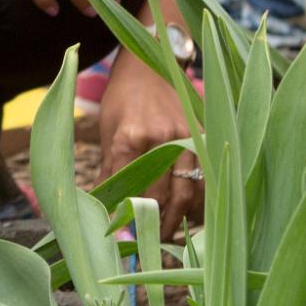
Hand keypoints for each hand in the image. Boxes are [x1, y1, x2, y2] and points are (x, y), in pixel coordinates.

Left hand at [98, 53, 198, 238]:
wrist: (150, 63)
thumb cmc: (123, 98)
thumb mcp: (107, 131)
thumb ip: (108, 170)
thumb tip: (101, 209)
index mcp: (130, 137)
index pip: (130, 190)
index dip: (128, 218)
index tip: (125, 238)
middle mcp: (160, 138)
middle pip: (162, 197)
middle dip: (155, 226)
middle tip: (148, 243)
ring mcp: (185, 137)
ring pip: (188, 192)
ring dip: (179, 219)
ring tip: (168, 235)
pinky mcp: (201, 136)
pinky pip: (204, 177)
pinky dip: (198, 200)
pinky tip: (190, 213)